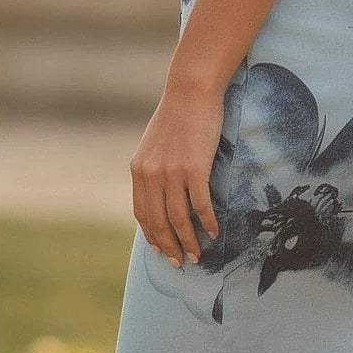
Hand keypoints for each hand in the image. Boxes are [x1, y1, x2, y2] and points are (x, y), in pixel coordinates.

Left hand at [131, 72, 225, 266]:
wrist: (191, 90)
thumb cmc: (178, 115)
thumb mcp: (155, 144)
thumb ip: (154, 169)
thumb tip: (161, 194)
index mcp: (139, 170)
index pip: (142, 213)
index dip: (151, 235)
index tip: (160, 250)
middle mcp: (151, 174)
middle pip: (158, 221)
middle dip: (169, 246)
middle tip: (179, 262)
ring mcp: (172, 172)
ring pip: (178, 219)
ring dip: (188, 241)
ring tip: (197, 256)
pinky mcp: (194, 168)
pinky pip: (200, 205)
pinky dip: (206, 222)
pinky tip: (214, 232)